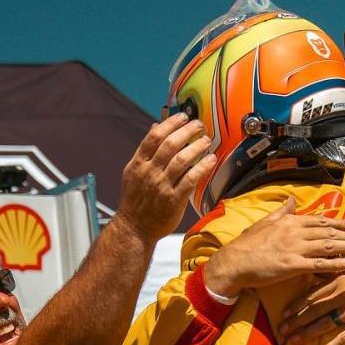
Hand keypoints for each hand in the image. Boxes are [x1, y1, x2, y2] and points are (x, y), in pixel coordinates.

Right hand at [115, 114, 215, 242]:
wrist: (134, 228)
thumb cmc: (136, 200)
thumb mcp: (133, 172)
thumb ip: (146, 150)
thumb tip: (156, 127)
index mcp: (138, 163)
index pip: (154, 137)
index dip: (170, 124)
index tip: (183, 116)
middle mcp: (149, 172)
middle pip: (169, 145)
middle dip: (187, 131)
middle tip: (199, 125)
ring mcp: (161, 186)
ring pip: (181, 160)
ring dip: (196, 147)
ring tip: (207, 140)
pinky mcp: (173, 200)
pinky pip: (190, 179)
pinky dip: (202, 167)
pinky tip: (210, 160)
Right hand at [202, 197, 344, 297]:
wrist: (235, 261)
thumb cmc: (248, 243)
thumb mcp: (266, 222)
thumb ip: (282, 211)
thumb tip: (292, 199)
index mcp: (290, 222)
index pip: (319, 221)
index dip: (337, 223)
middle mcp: (295, 232)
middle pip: (328, 233)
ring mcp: (295, 249)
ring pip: (328, 246)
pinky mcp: (292, 265)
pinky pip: (319, 264)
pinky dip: (335, 263)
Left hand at [279, 262, 344, 344]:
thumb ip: (339, 267)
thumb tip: (320, 267)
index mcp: (341, 277)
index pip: (312, 292)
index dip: (296, 304)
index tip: (284, 313)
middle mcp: (344, 293)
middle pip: (313, 308)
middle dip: (296, 320)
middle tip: (282, 330)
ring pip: (325, 323)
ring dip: (307, 333)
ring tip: (293, 341)